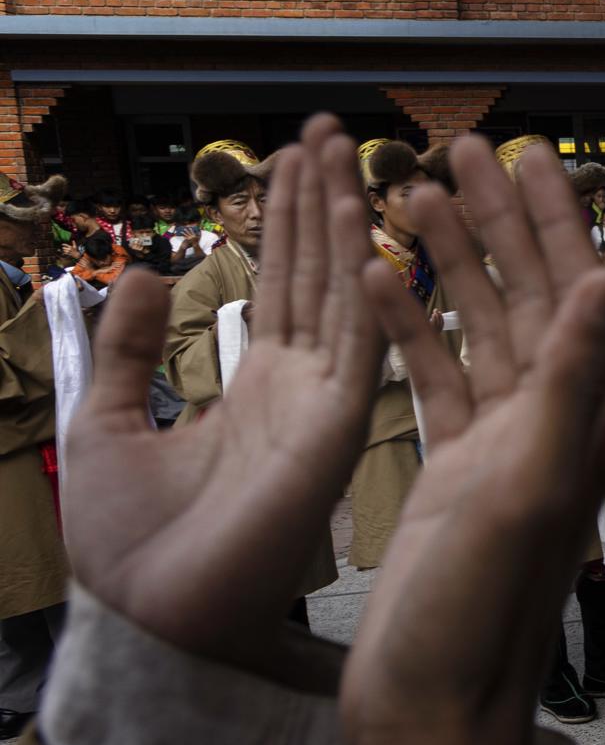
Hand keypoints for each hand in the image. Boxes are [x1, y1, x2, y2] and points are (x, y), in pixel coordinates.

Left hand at [64, 114, 379, 674]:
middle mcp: (303, 394)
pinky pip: (358, 337)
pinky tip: (355, 216)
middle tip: (324, 130)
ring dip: (343, 220)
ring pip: (345, 294)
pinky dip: (361, 274)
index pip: (285, 289)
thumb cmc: (128, 543)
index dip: (287, 223)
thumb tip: (144, 275)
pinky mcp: (337, 429)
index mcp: (257, 392)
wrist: (145, 615)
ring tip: (337, 149)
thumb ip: (129, 351)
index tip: (292, 159)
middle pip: (320, 277)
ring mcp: (325, 409)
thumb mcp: (103, 422)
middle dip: (321, 201)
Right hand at [342, 136, 604, 744]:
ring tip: (411, 194)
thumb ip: (571, 380)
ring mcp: (497, 448)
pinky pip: (435, 382)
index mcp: (578, 423)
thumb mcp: (526, 483)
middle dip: (500, 223)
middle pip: (528, 299)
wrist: (433, 702)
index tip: (530, 154)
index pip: (573, 297)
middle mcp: (548, 427)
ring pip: (478, 332)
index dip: (554, 223)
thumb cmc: (480, 608)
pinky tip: (377, 282)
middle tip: (462, 149)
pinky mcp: (450, 473)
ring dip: (450, 264)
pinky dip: (409, 330)